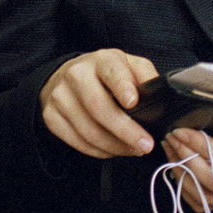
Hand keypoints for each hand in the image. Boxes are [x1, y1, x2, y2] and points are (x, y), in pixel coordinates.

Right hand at [39, 49, 159, 157]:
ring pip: (88, 130)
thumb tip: (160, 96)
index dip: (122, 87)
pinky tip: (111, 149)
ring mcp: (60, 96)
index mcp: (101, 60)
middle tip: (144, 144)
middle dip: (125, 131)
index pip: (111, 71)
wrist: (65, 76)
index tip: (133, 102)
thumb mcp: (129, 66)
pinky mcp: (51, 116)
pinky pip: (77, 142)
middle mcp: (76, 75)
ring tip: (132, 149)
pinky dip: (98, 151)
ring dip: (114, 146)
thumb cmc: (104, 75)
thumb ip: (146, 77)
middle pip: (99, 107)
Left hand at [161, 101, 212, 210]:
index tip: (180, 131)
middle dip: (187, 159)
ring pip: (210, 197)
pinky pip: (211, 202)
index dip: (199, 148)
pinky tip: (179, 166)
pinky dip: (190, 188)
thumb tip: (209, 98)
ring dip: (184, 175)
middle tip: (172, 138)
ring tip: (171, 150)